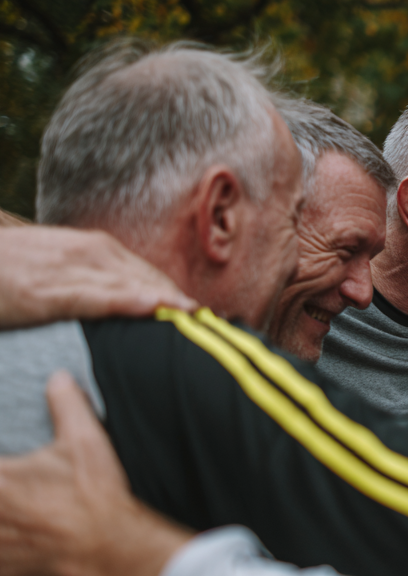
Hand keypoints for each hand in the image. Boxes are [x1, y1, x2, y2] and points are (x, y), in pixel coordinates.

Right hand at [0, 225, 196, 327]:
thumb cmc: (6, 272)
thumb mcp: (51, 270)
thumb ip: (86, 283)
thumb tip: (120, 304)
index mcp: (89, 249)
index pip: (146, 272)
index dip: (176, 294)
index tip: (204, 317)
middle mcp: (84, 252)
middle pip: (147, 278)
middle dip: (180, 301)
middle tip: (218, 327)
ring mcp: (65, 269)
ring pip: (130, 284)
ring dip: (168, 301)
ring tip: (202, 322)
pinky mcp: (44, 291)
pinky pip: (94, 296)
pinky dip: (128, 301)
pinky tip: (157, 309)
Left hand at [0, 371, 190, 575]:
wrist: (111, 552)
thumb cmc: (95, 498)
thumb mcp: (85, 442)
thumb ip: (67, 404)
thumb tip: (59, 378)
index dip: (0, 475)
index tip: (7, 478)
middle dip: (3, 501)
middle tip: (17, 499)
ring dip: (2, 530)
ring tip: (16, 526)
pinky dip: (5, 560)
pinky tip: (19, 548)